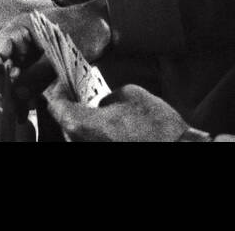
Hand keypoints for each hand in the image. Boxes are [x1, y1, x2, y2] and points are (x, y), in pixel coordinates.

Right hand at [0, 2, 111, 104]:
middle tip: (12, 110)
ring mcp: (28, 51)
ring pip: (12, 75)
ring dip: (14, 93)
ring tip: (21, 111)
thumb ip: (37, 75)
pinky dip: (26, 91)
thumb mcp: (60, 54)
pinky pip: (26, 77)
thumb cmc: (84, 30)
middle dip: (3, 88)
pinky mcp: (38, 61)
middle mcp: (19, 40)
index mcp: (18, 29)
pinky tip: (30, 104)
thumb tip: (16, 95)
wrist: (106, 24)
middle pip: (0, 66)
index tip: (3, 95)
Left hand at [46, 84, 188, 141]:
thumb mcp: (130, 95)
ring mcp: (91, 150)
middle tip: (78, 92)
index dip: (58, 90)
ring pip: (78, 135)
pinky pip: (93, 142)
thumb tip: (103, 105)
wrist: (179, 151)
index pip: (55, 105)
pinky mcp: (104, 153)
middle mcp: (80, 143)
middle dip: (70, 106)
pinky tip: (107, 125)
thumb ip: (108, 97)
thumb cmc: (156, 126)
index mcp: (81, 124)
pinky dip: (95, 134)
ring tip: (92, 108)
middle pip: (65, 122)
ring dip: (83, 122)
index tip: (64, 82)